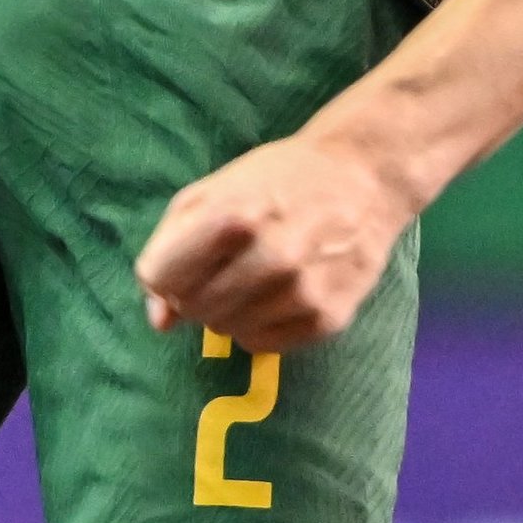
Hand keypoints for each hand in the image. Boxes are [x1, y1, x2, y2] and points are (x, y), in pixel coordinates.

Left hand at [132, 130, 415, 351]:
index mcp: (233, 217)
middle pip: (191, 308)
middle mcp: (269, 258)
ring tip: (253, 276)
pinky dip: (259, 325)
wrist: (363, 177)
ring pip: (226, 330)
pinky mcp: (328, 318)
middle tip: (222, 267)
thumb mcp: (215, 191)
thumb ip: (172, 246)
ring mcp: (301, 292)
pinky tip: (277, 294)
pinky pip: (264, 345)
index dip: (164, 272)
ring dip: (228, 310)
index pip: (161, 277)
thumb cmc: (279, 178)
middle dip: (193, 292)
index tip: (182, 262)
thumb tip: (158, 321)